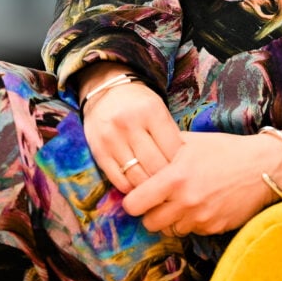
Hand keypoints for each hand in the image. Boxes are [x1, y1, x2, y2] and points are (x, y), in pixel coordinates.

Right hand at [76, 62, 182, 193]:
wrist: (104, 92)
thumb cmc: (138, 103)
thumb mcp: (158, 109)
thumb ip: (170, 134)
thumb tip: (183, 165)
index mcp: (151, 111)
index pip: (173, 149)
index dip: (181, 164)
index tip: (183, 170)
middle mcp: (129, 124)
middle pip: (155, 165)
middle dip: (166, 179)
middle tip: (172, 185)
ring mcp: (112, 139)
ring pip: (137, 176)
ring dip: (149, 187)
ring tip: (156, 188)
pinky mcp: (99, 152)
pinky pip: (119, 180)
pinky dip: (131, 188)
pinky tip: (138, 185)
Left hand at [122, 129, 281, 236]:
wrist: (264, 167)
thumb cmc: (226, 150)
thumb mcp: (192, 142)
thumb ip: (163, 149)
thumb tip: (139, 152)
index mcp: (174, 178)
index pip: (134, 204)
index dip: (133, 200)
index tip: (139, 195)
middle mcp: (185, 201)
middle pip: (149, 223)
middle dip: (151, 213)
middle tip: (159, 200)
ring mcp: (200, 218)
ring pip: (170, 230)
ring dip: (171, 219)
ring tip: (181, 202)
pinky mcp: (214, 228)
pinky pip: (191, 231)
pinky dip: (191, 222)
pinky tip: (201, 205)